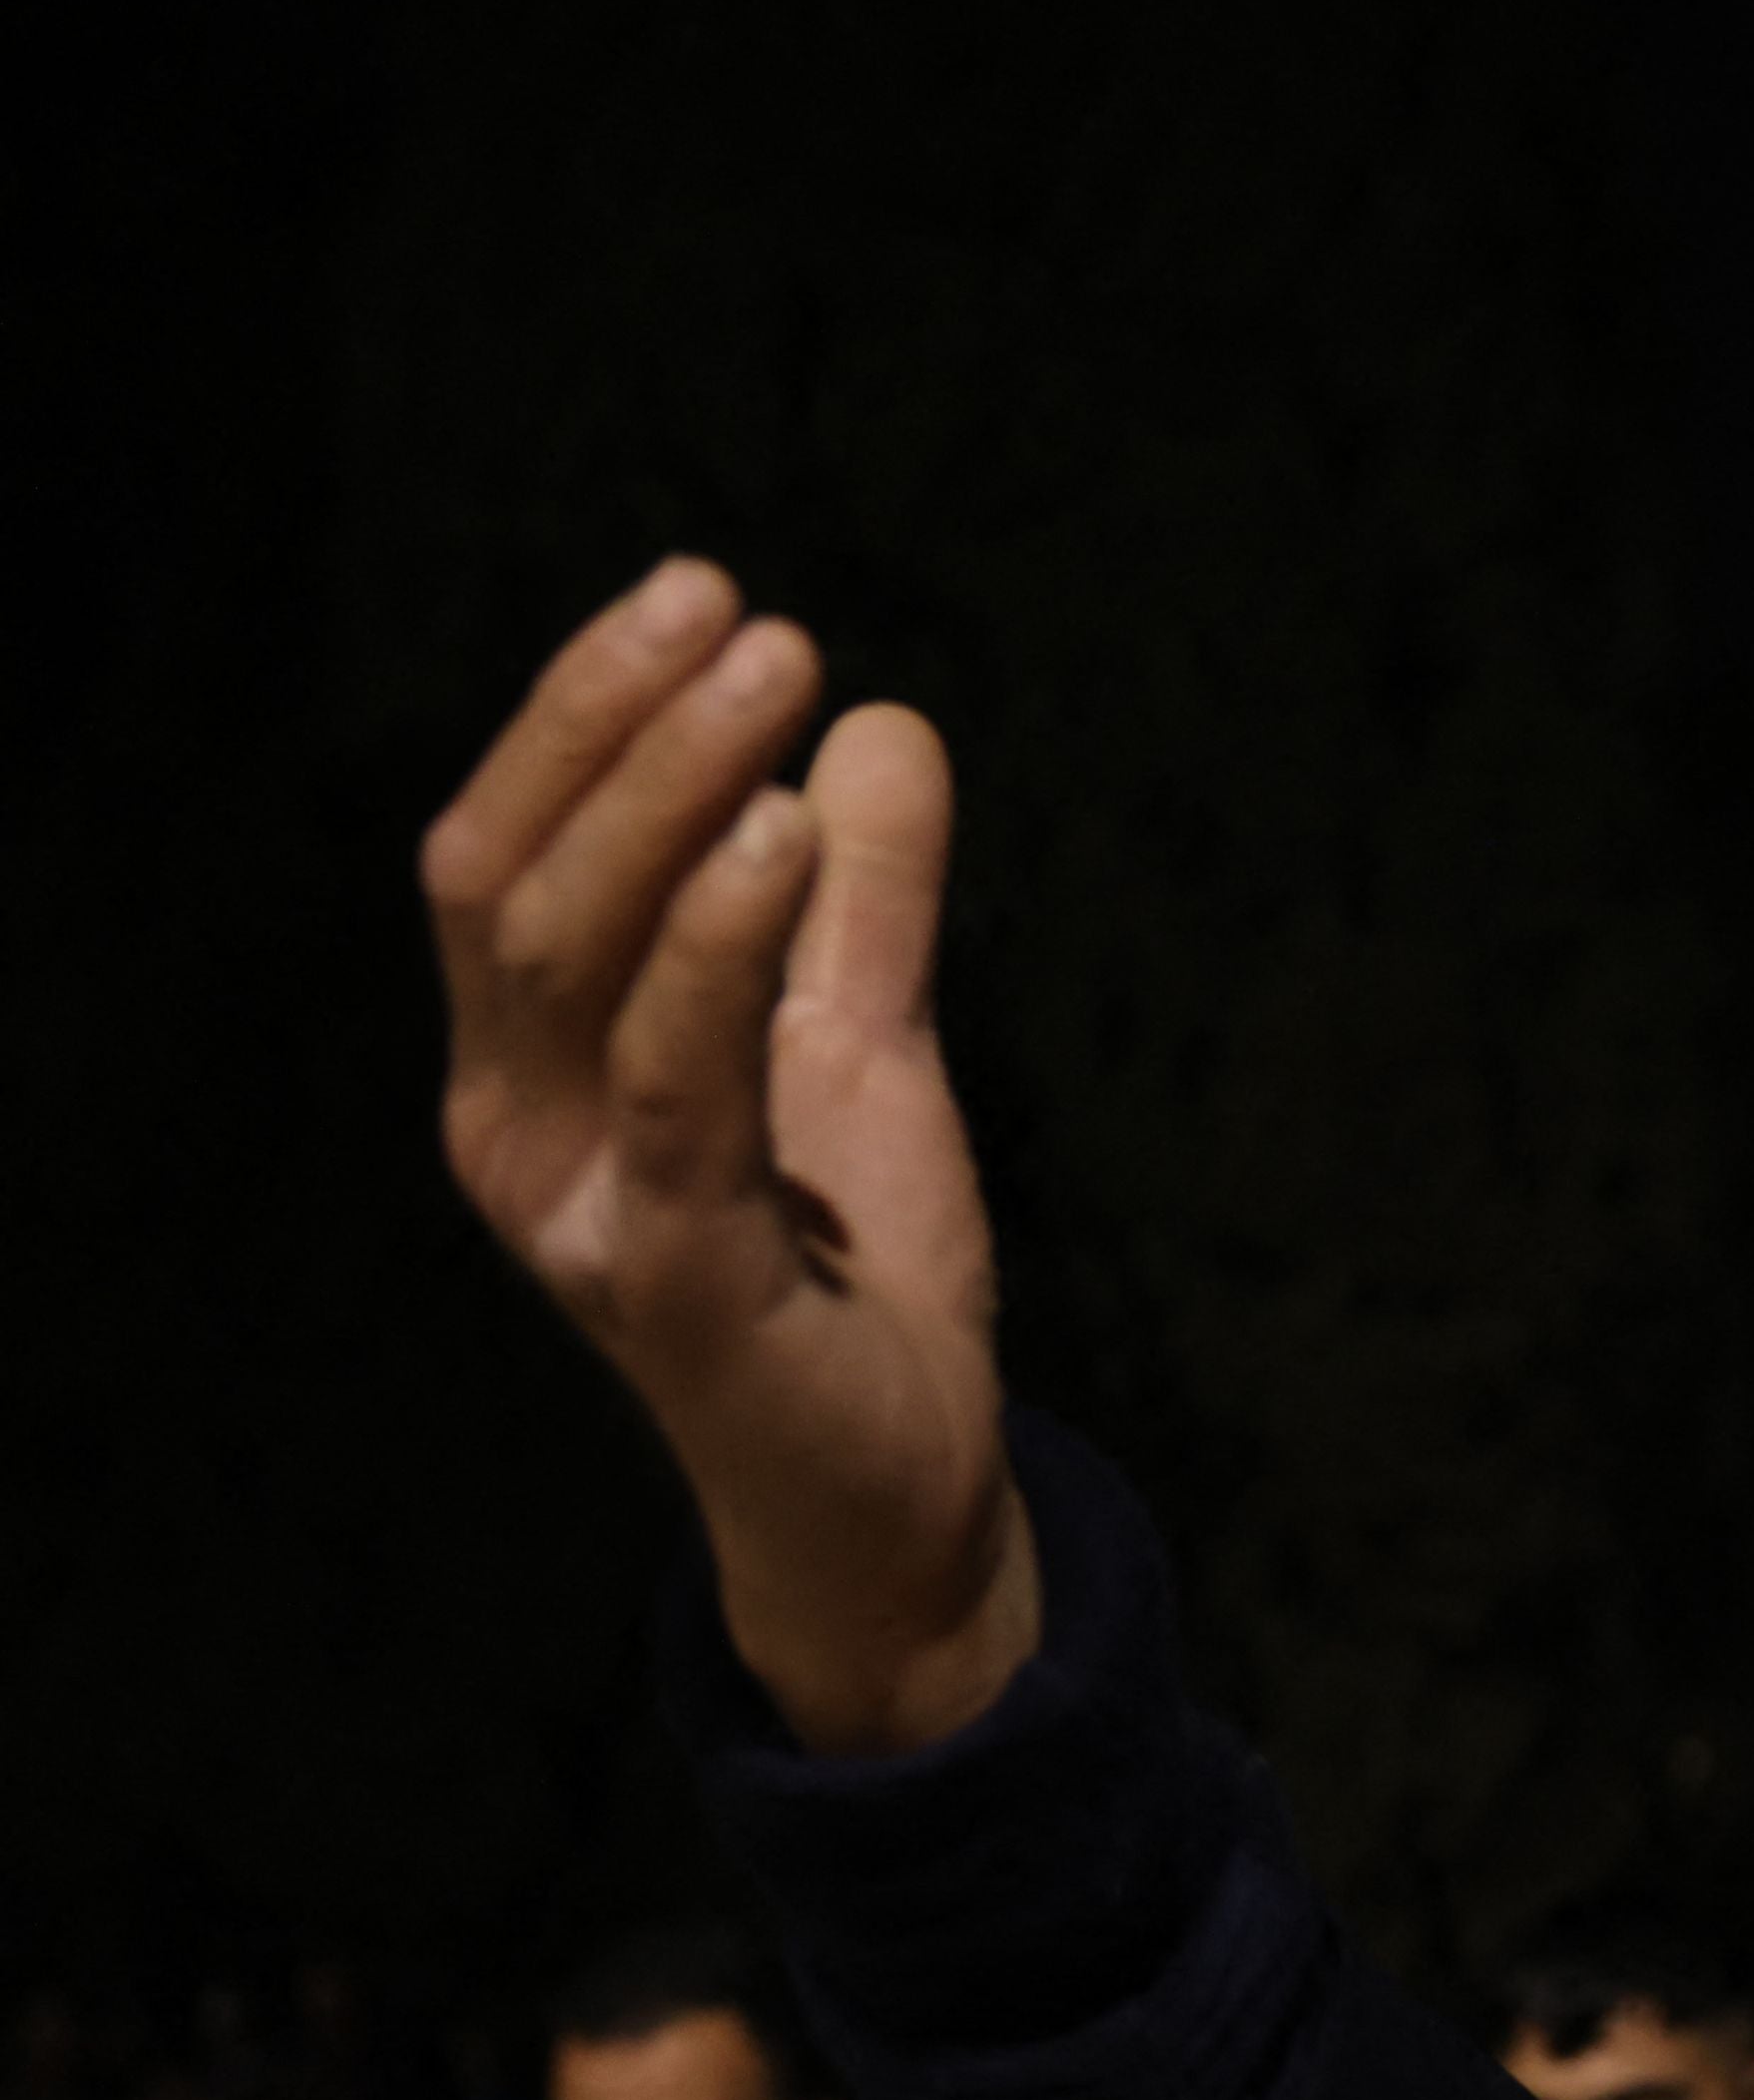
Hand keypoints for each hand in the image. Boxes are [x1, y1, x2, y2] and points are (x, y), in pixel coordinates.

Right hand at [428, 562, 1035, 1755]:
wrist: (903, 1501)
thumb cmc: (857, 1286)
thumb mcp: (866, 1058)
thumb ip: (863, 906)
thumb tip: (881, 724)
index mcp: (530, 1071)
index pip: (504, 855)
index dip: (583, 716)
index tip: (702, 597)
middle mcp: (513, 1131)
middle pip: (513, 879)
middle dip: (617, 725)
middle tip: (748, 614)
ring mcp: (575, 1207)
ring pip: (572, 955)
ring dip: (671, 794)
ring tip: (777, 677)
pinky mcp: (671, 1275)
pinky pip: (673, 1083)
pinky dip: (719, 947)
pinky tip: (785, 837)